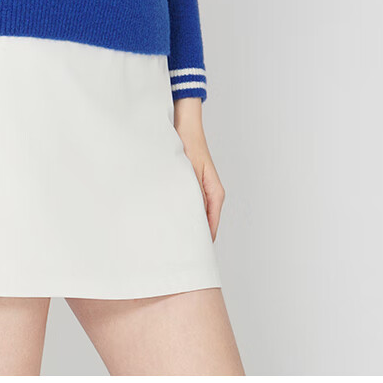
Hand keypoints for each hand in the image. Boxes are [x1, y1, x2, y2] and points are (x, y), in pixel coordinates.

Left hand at [173, 101, 225, 240]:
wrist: (184, 125)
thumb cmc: (189, 144)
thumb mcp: (191, 172)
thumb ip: (194, 196)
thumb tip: (192, 219)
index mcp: (215, 194)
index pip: (211, 227)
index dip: (201, 243)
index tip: (191, 257)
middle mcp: (211, 195)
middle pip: (203, 224)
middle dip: (191, 236)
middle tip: (175, 251)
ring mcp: (201, 190)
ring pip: (195, 215)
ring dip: (185, 223)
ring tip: (169, 237)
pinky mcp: (192, 185)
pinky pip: (189, 204)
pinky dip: (180, 211)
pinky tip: (167, 215)